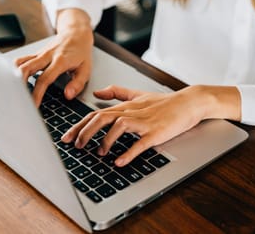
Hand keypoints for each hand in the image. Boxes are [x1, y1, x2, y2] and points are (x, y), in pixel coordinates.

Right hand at [15, 9, 93, 105]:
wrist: (76, 34)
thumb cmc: (81, 53)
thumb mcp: (85, 70)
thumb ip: (77, 84)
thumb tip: (68, 95)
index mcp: (60, 61)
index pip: (44, 79)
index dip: (37, 94)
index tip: (33, 106)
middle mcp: (47, 56)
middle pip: (26, 69)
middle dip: (19, 85)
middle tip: (19, 99)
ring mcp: (39, 54)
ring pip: (20, 63)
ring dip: (14, 76)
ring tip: (14, 91)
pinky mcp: (36, 54)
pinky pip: (22, 60)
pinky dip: (15, 69)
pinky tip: (15, 80)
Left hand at [61, 84, 240, 166]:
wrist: (189, 102)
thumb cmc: (164, 102)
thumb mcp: (138, 95)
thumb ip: (117, 93)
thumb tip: (97, 93)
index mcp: (125, 106)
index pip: (96, 113)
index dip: (79, 125)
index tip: (66, 137)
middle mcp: (131, 111)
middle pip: (102, 117)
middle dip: (85, 132)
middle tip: (75, 146)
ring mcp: (144, 121)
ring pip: (118, 126)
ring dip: (105, 140)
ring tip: (98, 153)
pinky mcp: (156, 132)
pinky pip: (140, 142)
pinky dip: (128, 152)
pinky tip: (119, 161)